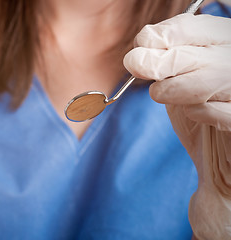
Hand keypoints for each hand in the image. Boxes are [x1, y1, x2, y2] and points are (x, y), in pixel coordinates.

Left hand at [123, 13, 230, 239]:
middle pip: (191, 53)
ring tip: (165, 95)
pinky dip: (197, 112)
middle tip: (136, 64)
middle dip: (156, 61)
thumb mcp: (178, 81)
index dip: (162, 34)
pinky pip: (214, 109)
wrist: (219, 160)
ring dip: (172, 89)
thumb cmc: (198, 116)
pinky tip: (196, 115)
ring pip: (202, 79)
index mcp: (223, 45)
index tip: (142, 43)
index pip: (194, 26)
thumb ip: (165, 64)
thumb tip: (138, 51)